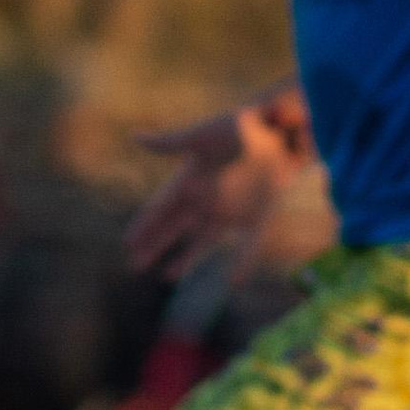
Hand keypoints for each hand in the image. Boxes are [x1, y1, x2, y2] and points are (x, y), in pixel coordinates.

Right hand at [125, 89, 313, 275]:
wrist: (281, 128)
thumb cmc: (240, 127)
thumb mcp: (203, 135)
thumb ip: (172, 142)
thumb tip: (134, 137)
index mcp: (190, 179)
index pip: (161, 207)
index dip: (145, 225)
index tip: (128, 242)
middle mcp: (206, 198)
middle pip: (175, 227)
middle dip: (155, 245)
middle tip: (134, 264)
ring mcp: (230, 209)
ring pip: (203, 240)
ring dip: (187, 258)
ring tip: (168, 276)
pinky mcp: (256, 215)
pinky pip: (247, 244)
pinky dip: (242, 262)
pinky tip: (233, 282)